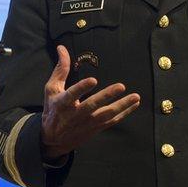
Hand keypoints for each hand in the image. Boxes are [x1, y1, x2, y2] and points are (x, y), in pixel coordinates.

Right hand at [41, 45, 139, 159]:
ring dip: (122, 106)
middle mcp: (76, 114)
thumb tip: (62, 48)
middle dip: (107, 96)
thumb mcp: (51, 89)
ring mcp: (87, 123)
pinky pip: (112, 121)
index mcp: (63, 103)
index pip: (72, 94)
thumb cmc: (53, 109)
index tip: (93, 80)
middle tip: (121, 86)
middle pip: (93, 105)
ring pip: (107, 114)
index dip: (82, 88)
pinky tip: (134, 104)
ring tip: (135, 96)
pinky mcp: (96, 128)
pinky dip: (124, 113)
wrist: (53, 138)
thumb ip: (60, 69)